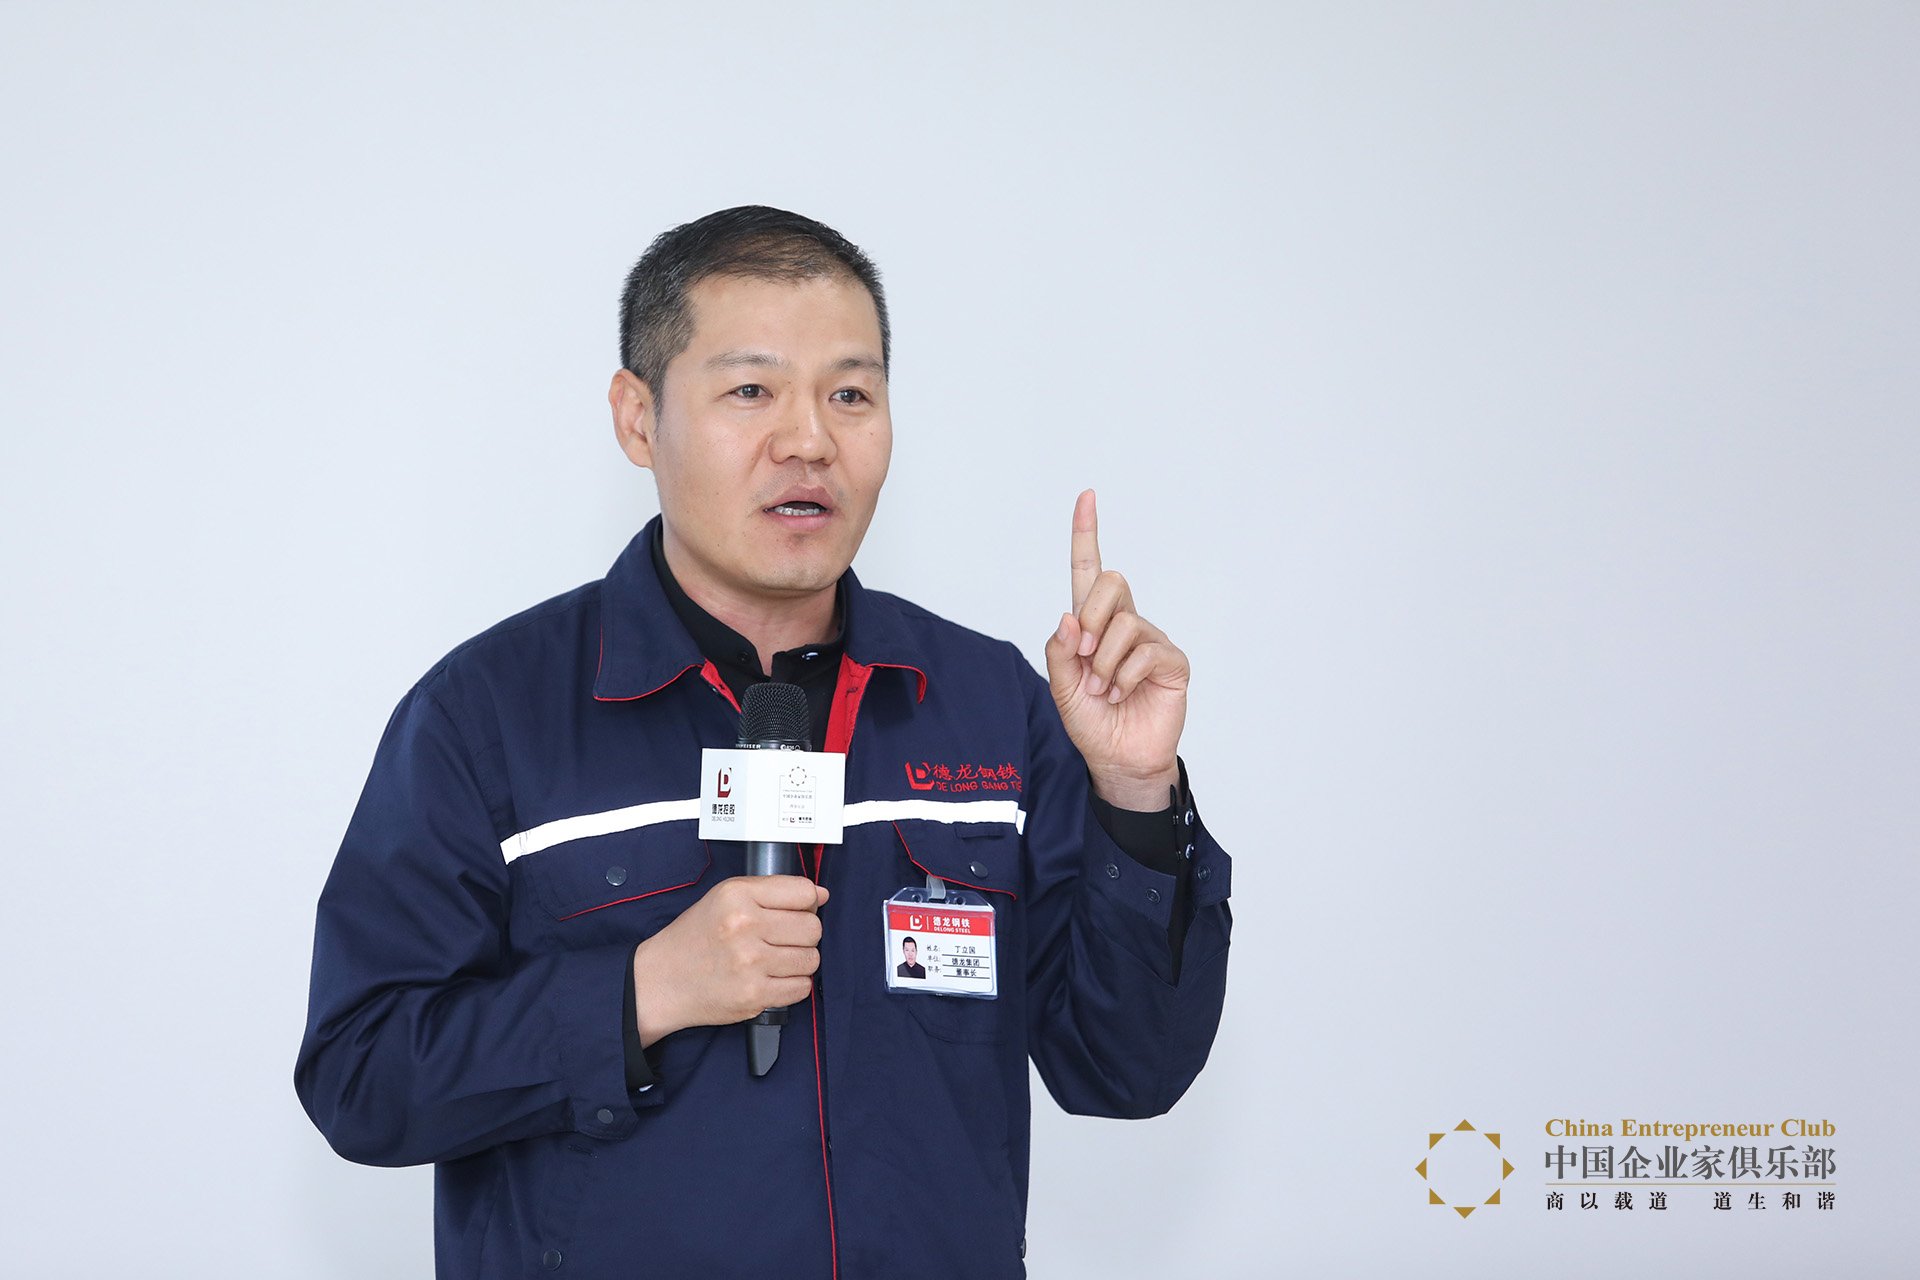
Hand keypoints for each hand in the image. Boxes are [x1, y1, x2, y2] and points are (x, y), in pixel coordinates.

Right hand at [630, 875, 827, 1045]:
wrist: (661, 980)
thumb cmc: (695, 937)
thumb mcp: (725, 897)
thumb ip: (773, 890)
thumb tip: (821, 894)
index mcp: (737, 895)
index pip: (804, 892)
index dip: (807, 902)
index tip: (798, 910)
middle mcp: (744, 926)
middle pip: (812, 927)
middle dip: (803, 934)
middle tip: (782, 939)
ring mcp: (749, 963)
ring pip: (811, 959)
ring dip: (799, 961)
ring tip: (775, 960)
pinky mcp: (753, 995)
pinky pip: (801, 988)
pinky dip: (792, 985)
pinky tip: (772, 978)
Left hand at [1042, 489, 1188, 810]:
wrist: (1118, 760)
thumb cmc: (1092, 722)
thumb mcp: (1061, 688)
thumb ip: (1060, 651)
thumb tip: (1070, 616)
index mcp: (1093, 624)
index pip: (1089, 571)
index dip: (1087, 533)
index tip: (1086, 496)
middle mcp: (1124, 624)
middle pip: (1110, 581)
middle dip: (1090, 617)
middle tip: (1084, 656)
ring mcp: (1151, 640)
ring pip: (1123, 623)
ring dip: (1103, 663)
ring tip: (1105, 690)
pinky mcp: (1172, 661)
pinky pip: (1145, 651)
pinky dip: (1125, 676)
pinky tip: (1123, 694)